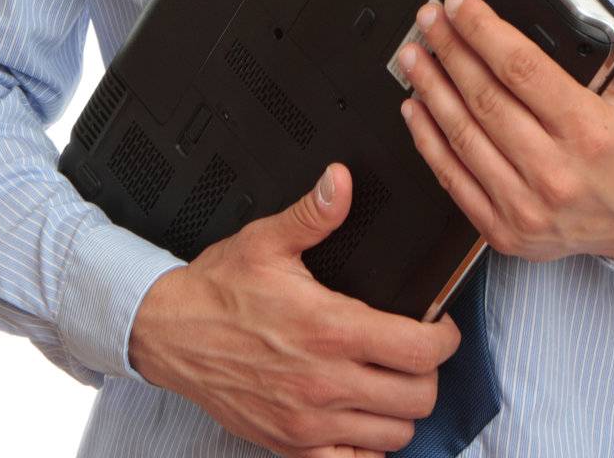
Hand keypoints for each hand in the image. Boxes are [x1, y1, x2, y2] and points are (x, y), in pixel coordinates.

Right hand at [128, 161, 461, 456]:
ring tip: (389, 379)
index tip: (440, 326)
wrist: (168, 333)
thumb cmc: (218, 288)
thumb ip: (315, 213)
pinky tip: (358, 416)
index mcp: (329, 327)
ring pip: (394, 435)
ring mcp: (308, 421)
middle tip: (415, 350)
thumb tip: (342, 181)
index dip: (445, 338)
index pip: (420, 349)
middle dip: (428, 371)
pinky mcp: (290, 445)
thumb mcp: (267, 239)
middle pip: (418, 397)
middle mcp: (324, 381)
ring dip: (400, 409)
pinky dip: (365, 446)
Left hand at [397, 0, 613, 264]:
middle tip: (428, 19)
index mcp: (589, 132)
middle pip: (484, 98)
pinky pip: (454, 179)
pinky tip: (415, 108)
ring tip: (413, 55)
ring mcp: (525, 205)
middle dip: (449, 50)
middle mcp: (554, 171)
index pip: (522, 69)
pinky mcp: (504, 229)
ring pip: (463, 135)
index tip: (459, 4)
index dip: (484, 31)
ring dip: (430, 89)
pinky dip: (428, 141)